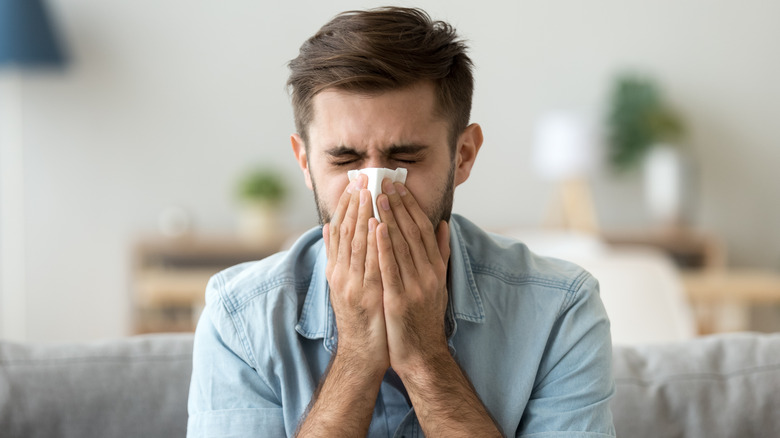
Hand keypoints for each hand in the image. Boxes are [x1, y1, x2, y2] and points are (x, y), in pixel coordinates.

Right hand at [323, 174, 388, 373]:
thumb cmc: (359, 319)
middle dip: (354, 204)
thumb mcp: (343, 285)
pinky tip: (377, 224)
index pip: (340, 231)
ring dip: (362, 216)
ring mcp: (352, 286)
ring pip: (356, 244)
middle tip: (362, 179)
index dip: (347, 206)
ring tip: (369, 192)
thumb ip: (337, 257)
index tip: (355, 184)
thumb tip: (329, 229)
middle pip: (346, 233)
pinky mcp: (367, 297)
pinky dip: (373, 243)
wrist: (362, 354)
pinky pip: (370, 264)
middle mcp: (341, 275)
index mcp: (337, 270)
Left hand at [375, 178, 450, 374]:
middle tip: (384, 182)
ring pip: (401, 245)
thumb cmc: (425, 317)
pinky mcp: (400, 300)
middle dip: (397, 205)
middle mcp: (428, 274)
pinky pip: (390, 268)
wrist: (422, 354)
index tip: (398, 186)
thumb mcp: (438, 283)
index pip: (423, 229)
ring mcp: (415, 287)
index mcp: (435, 268)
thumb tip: (444, 224)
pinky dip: (383, 246)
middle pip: (412, 232)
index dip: (410, 205)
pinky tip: (375, 228)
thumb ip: (440, 253)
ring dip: (389, 218)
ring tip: (377, 196)